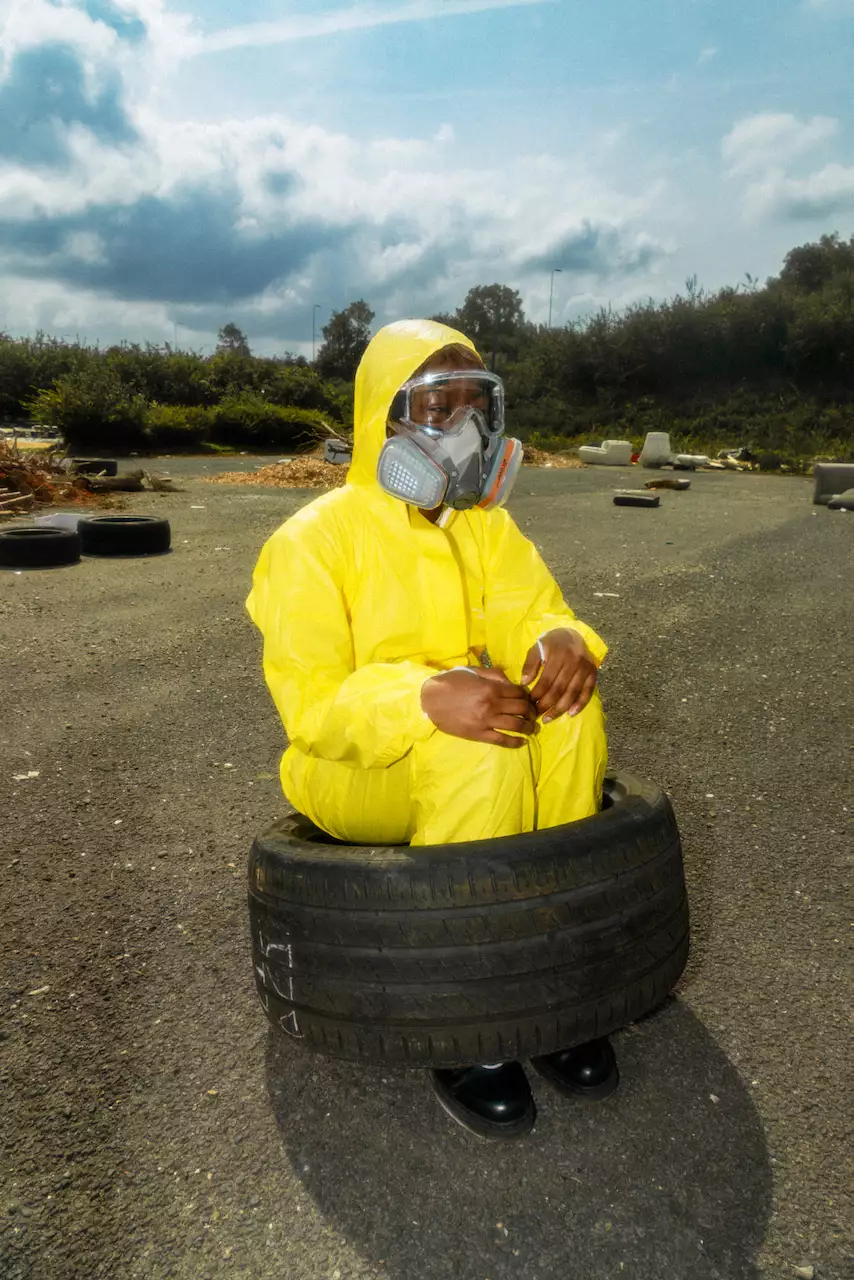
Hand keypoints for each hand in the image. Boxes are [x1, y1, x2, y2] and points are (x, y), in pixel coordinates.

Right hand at [421, 668, 537, 748]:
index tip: (529, 699)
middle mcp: (492, 704)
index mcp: (491, 688)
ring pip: (516, 725)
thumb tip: (510, 681)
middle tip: (533, 714)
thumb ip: (493, 674)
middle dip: (531, 711)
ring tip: (532, 729)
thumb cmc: (450, 682)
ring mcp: (486, 721)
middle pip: (521, 709)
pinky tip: (522, 742)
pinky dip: (515, 742)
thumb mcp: (472, 671)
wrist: (430, 700)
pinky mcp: (479, 734)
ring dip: (528, 727)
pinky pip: (502, 740)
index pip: (519, 692)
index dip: (527, 696)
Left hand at [521, 628, 597, 722]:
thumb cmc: (551, 644)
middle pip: (559, 689)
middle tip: (536, 714)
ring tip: (548, 718)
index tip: (529, 703)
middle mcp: (573, 661)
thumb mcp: (537, 648)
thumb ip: (530, 664)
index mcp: (558, 654)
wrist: (572, 634)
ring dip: (560, 709)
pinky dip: (580, 704)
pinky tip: (570, 714)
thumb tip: (524, 682)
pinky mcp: (593, 673)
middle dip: (546, 704)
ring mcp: (585, 668)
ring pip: (572, 693)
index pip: (546, 680)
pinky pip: (588, 692)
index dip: (537, 694)